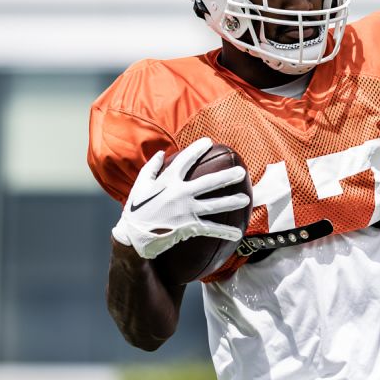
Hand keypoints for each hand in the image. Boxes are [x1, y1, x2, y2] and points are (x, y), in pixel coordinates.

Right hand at [111, 137, 250, 259]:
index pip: (185, 160)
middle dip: (227, 177)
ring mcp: (186, 210)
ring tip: (246, 199)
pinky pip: (210, 229)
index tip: (209, 141)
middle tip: (242, 173)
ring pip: (214, 205)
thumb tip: (162, 153)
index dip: (197, 149)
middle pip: (208, 182)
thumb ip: (151, 168)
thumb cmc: (136, 210)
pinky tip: (237, 233)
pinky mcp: (188, 226)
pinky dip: (224, 232)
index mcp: (168, 181)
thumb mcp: (140, 185)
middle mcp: (180, 194)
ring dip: (232, 202)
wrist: (133, 237)